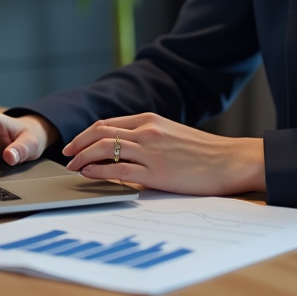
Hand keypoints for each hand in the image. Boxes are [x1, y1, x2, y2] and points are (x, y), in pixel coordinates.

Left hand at [62, 113, 264, 195]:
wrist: (230, 161)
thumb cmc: (204, 152)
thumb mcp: (172, 134)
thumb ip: (148, 137)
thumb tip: (123, 148)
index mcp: (150, 120)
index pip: (107, 123)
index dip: (85, 134)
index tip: (74, 144)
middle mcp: (147, 131)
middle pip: (100, 132)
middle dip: (77, 144)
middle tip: (66, 156)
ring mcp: (150, 151)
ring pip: (103, 149)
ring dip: (82, 158)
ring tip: (73, 168)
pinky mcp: (155, 172)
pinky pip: (117, 169)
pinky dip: (98, 171)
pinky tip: (89, 175)